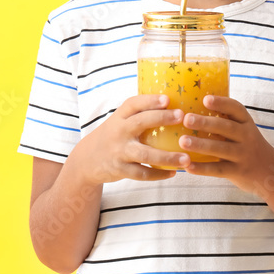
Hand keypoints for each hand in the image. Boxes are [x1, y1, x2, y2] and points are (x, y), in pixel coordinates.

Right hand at [68, 94, 189, 184]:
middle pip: (140, 123)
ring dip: (167, 157)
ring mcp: (119, 151)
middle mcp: (119, 131)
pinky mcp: (120, 170)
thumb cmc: (114, 135)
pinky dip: (158, 174)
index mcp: (120, 116)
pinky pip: (142, 174)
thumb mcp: (121, 121)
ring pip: (145, 155)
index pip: (133, 104)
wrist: (87, 160)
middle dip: (161, 118)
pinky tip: (174, 172)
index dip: (150, 100)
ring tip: (187, 158)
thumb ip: (141, 114)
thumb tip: (175, 102)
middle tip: (182, 116)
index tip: (167, 98)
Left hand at [176, 95, 273, 196]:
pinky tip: (187, 166)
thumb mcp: (244, 130)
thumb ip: (225, 121)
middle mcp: (247, 136)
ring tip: (183, 141)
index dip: (221, 103)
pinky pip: (218, 170)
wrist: (270, 171)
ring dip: (201, 145)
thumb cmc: (248, 145)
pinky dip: (202, 168)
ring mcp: (243, 155)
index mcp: (246, 122)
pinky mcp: (238, 172)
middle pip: (227, 127)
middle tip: (187, 119)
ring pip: (221, 149)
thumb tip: (192, 107)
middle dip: (206, 123)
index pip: (236, 109)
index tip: (205, 99)